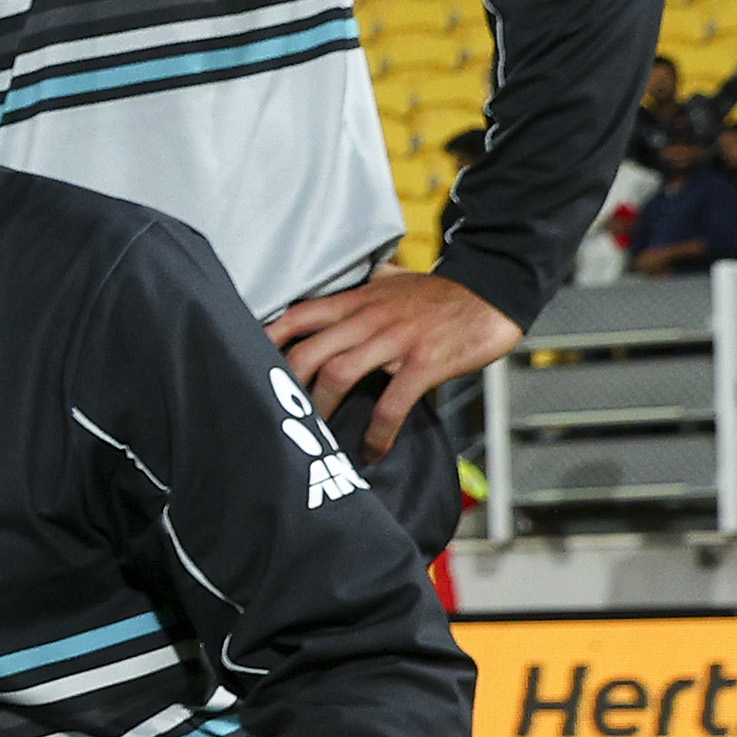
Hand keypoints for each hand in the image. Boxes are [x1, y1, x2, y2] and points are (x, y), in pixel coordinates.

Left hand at [267, 267, 520, 457]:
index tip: (243, 361)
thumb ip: (357, 296)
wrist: (493, 293)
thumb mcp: (391, 286)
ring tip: (317, 437)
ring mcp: (396, 340)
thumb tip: (326, 305)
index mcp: (357, 301)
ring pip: (340, 374)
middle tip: (278, 415)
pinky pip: (392, 402)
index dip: (268, 338)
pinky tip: (372, 451)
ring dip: (323, 410)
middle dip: (286, 386)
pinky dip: (378, 431)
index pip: (299, 314)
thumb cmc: (438, 295)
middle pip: (309, 351)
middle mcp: (369, 318)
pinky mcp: (425, 363)